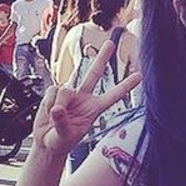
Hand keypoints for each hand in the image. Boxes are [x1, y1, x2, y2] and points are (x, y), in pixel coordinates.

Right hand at [31, 38, 140, 155]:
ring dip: (58, 103)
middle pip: (95, 74)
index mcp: (94, 109)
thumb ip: (62, 122)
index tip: (139, 76)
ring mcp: (69, 94)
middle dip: (102, 58)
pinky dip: (48, 103)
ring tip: (54, 118)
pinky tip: (48, 111)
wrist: (46, 142)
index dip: (126, 86)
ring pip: (65, 88)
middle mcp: (84, 98)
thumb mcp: (65, 135)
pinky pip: (52, 91)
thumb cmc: (60, 142)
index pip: (113, 95)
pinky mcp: (55, 93)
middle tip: (110, 43)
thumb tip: (58, 107)